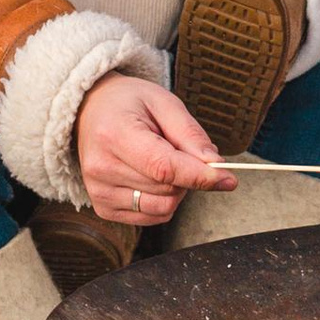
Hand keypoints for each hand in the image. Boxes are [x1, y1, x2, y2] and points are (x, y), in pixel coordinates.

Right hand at [74, 74, 238, 222]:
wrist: (90, 111)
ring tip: (162, 162)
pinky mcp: (103, 208)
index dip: (200, 176)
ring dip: (177, 190)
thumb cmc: (129, 103)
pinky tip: (152, 178)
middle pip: (168, 189)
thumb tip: (215, 166)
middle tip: (178, 150)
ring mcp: (99, 191)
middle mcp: (101, 168)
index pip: (164, 168)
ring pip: (164, 207)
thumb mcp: (164, 102)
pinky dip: (163, 201)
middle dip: (188, 175)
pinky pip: (152, 217)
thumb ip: (191, 134)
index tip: (229, 179)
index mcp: (114, 135)